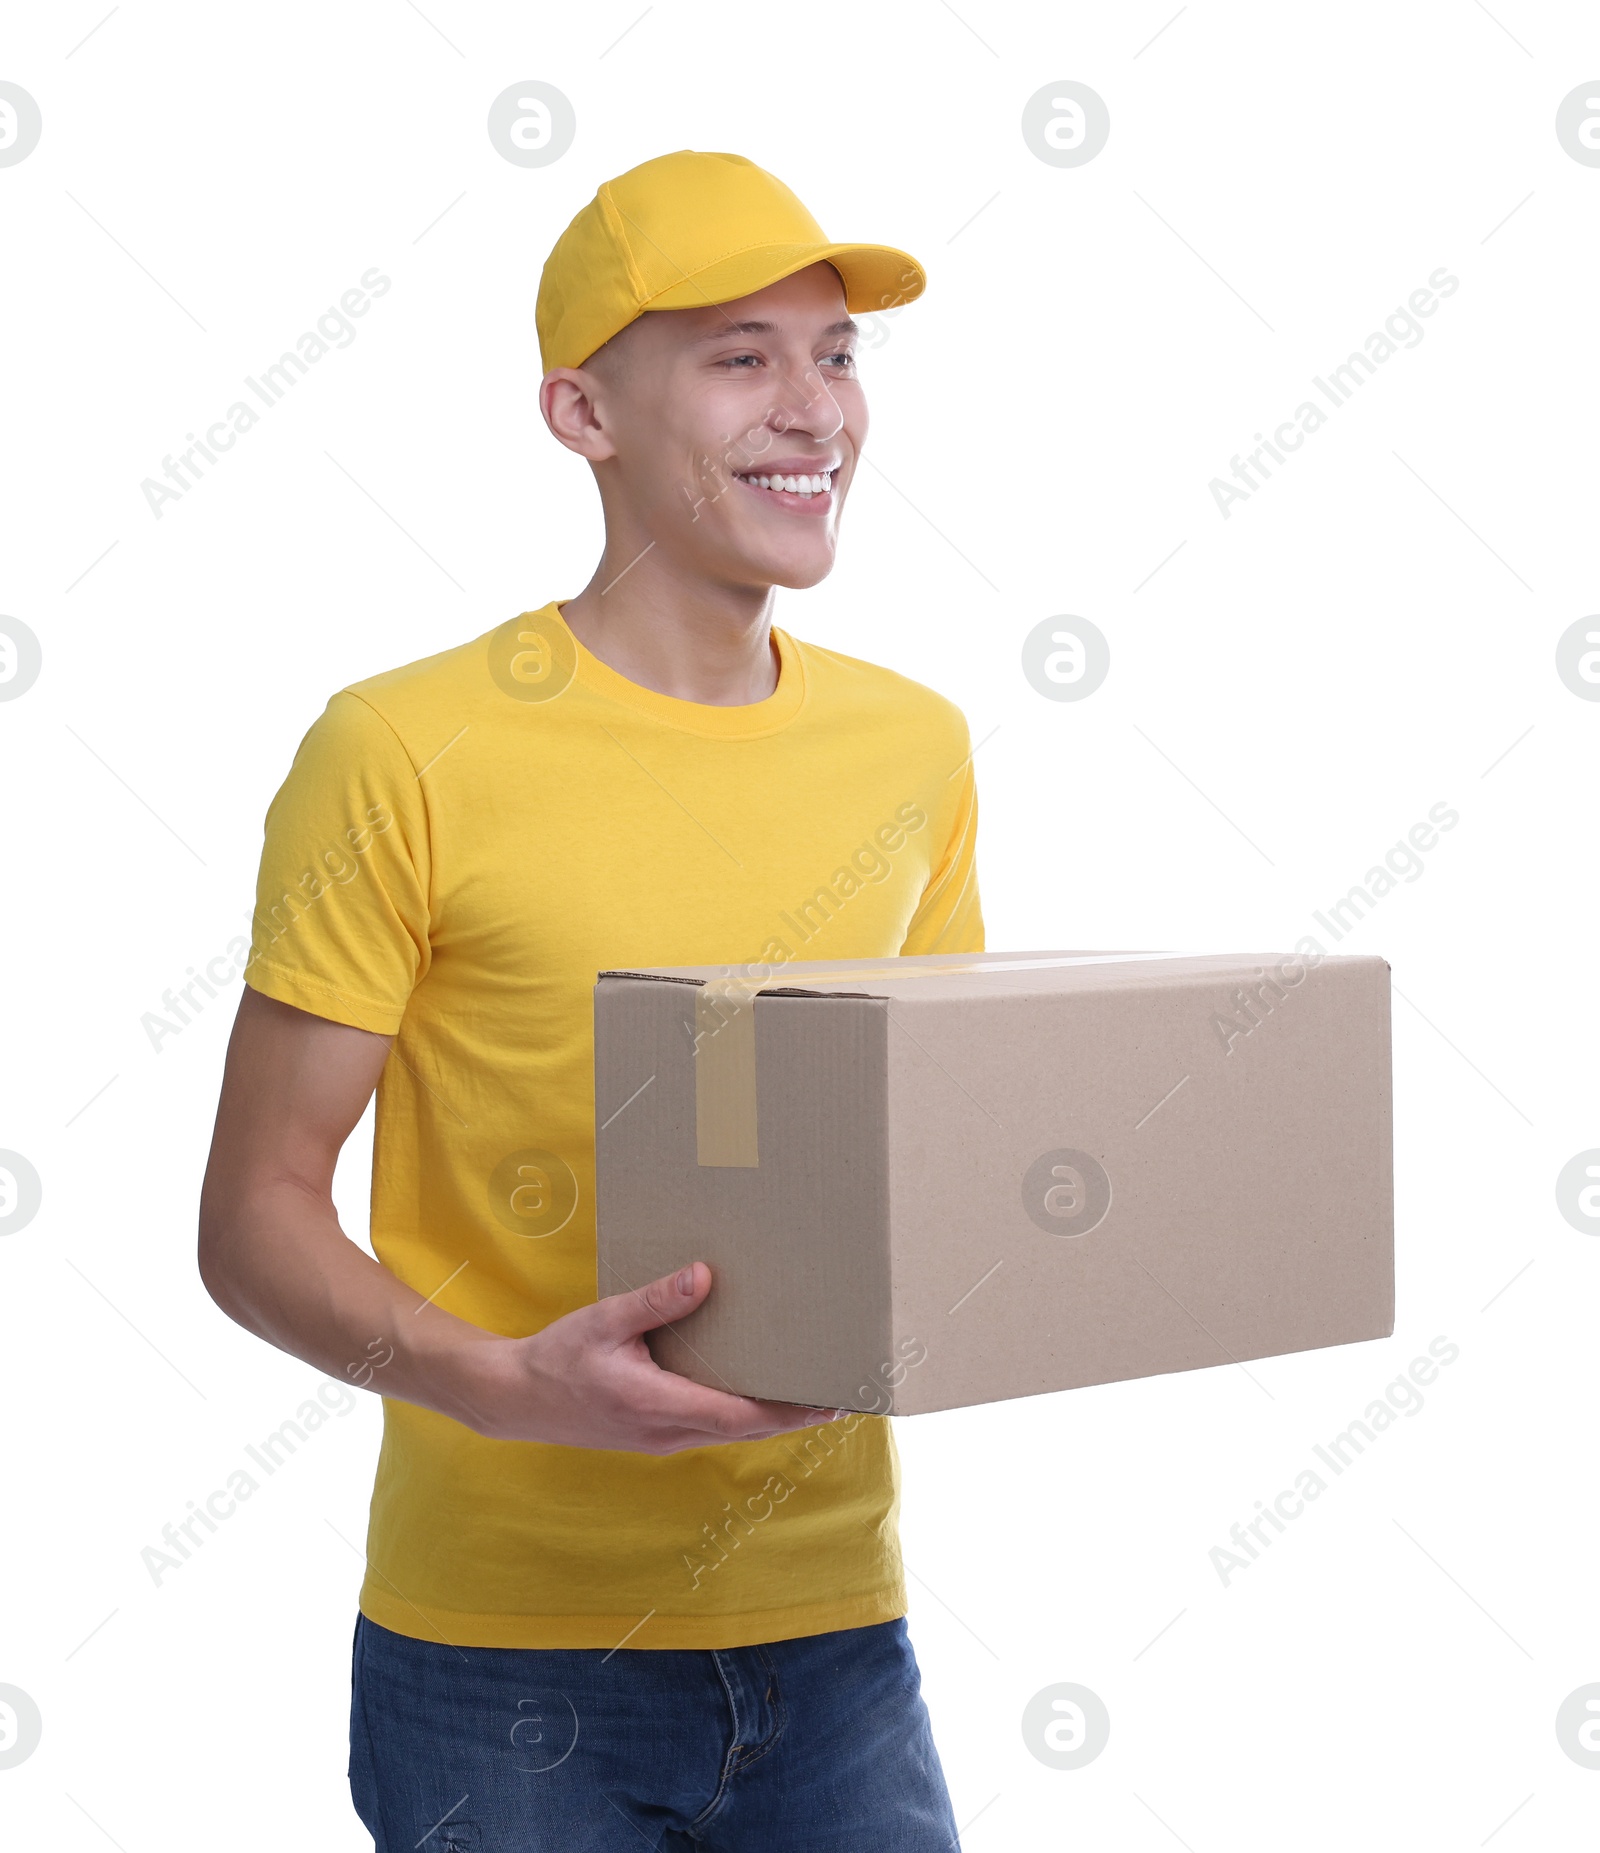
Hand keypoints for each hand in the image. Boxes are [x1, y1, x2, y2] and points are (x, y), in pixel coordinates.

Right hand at [465, 1262, 844, 1452]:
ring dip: (772, 1416)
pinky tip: (758, 1390)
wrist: (515, 1400)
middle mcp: (667, 1432)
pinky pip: (712, 1426)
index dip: (789, 1411)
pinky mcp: (656, 1434)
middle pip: (748, 1429)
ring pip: (731, 1431)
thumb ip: (654, 1301)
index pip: (740, 1416)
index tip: (829, 1402)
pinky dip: (743, 1414)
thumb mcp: (603, 1322)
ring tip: (813, 1392)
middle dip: (796, 1415)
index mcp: (657, 1405)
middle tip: (843, 1395)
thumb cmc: (557, 1358)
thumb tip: (703, 1276)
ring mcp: (663, 1439)